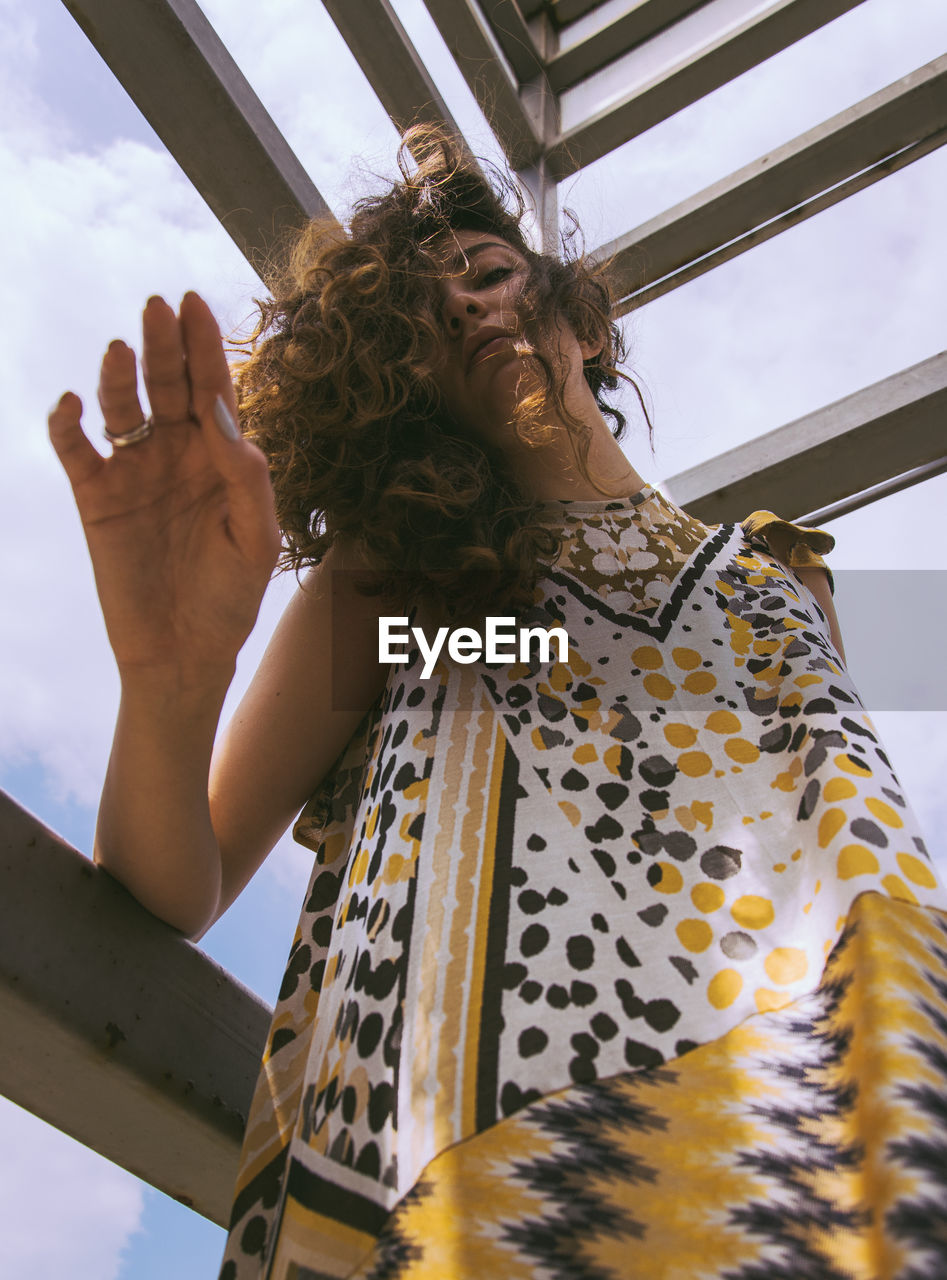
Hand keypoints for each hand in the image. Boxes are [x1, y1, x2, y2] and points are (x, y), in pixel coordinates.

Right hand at [49, 293, 280, 683]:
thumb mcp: (256, 539)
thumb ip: (246, 476)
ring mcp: (135, 472)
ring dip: (119, 377)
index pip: (214, 390)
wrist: (183, 652)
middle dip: (164, 345)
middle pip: (169, 385)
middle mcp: (177, 455)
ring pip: (123, 408)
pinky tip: (74, 404)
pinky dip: (68, 424)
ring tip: (120, 352)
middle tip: (157, 306)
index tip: (194, 304)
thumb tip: (220, 410)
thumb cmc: (230, 598)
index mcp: (221, 459)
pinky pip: (76, 450)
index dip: (204, 346)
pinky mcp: (97, 497)